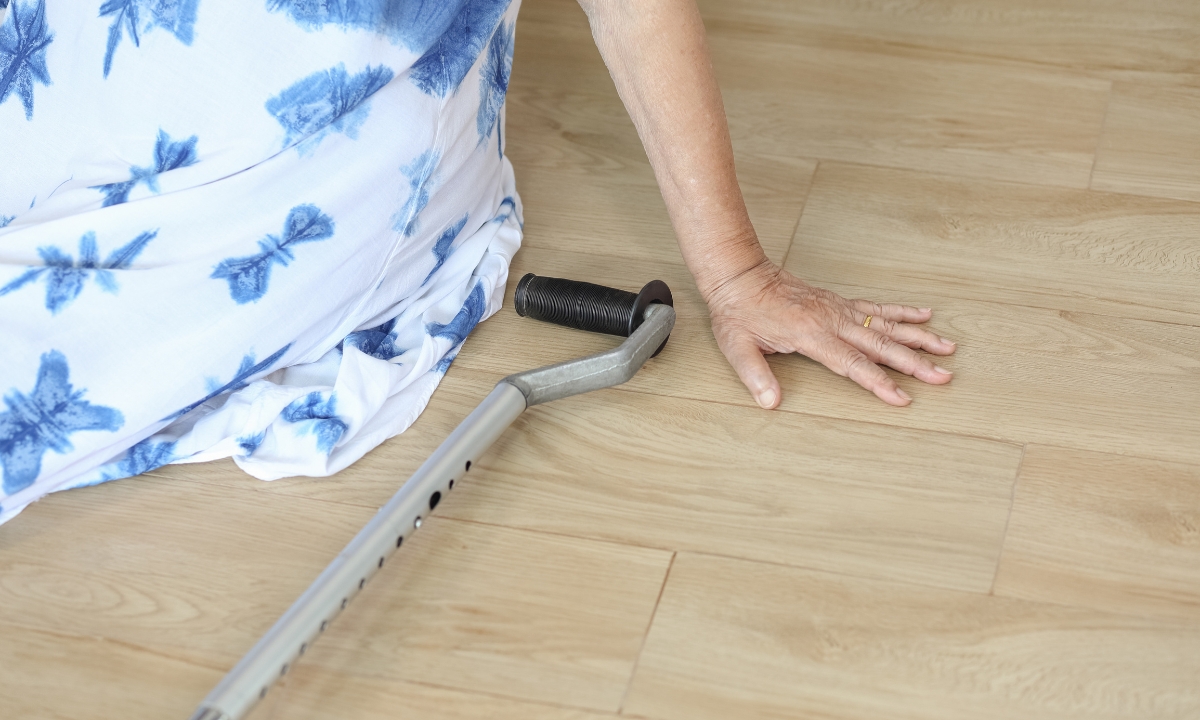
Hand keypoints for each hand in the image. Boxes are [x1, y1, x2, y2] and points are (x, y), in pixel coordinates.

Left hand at [705, 260, 955, 407]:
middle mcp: (831, 321)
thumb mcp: (737, 346)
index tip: (902, 398)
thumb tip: (770, 402)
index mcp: (810, 335)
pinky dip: (902, 311)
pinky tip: (925, 314)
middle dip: (914, 364)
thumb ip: (755, 375)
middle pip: (880, 346)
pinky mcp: (839, 302)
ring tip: (948, 348)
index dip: (878, 382)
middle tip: (943, 378)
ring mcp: (838, 309)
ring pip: (886, 325)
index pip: (851, 364)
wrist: (740, 276)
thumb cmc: (738, 312)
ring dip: (918, 337)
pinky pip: (876, 307)